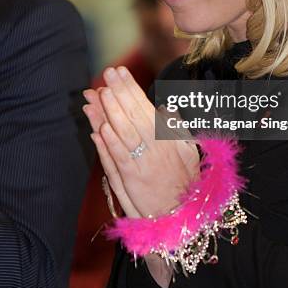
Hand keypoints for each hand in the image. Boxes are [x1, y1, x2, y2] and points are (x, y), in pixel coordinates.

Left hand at [82, 66, 199, 218]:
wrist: (182, 216)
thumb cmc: (186, 181)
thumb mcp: (190, 151)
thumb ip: (177, 128)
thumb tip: (166, 107)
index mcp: (167, 138)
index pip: (145, 106)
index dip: (131, 88)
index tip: (121, 72)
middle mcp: (154, 148)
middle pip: (132, 115)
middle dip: (118, 92)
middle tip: (107, 74)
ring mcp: (140, 164)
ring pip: (122, 134)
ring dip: (109, 113)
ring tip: (98, 94)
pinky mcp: (130, 180)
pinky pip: (117, 159)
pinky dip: (107, 144)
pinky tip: (98, 129)